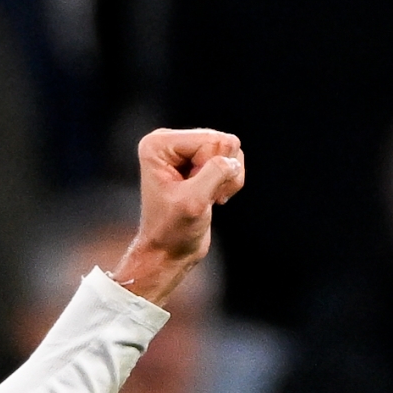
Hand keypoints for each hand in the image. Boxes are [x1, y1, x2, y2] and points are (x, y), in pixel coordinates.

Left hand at [114, 130, 243, 307]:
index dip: (210, 169)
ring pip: (231, 151)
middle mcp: (170, 141)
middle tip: (202, 196)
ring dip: (227, 179)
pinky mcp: (200, 162)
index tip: (192, 191)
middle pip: (223, 142)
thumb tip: (233, 160)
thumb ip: (215, 173)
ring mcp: (186, 151)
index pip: (210, 140)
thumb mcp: (194, 201)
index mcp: (158, 144)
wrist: (169, 251)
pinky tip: (213, 198)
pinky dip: (230, 182)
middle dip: (221, 172)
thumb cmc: (172, 230)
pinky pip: (233, 161)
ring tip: (208, 198)